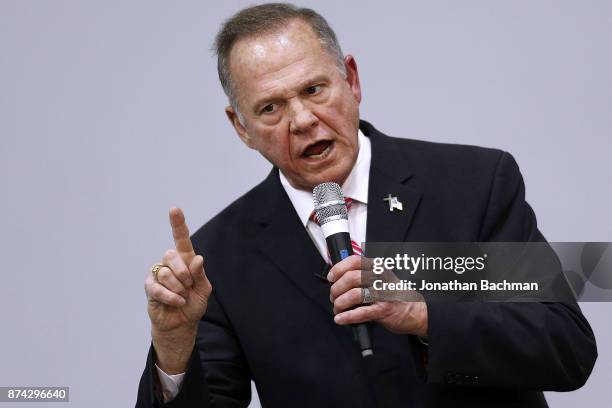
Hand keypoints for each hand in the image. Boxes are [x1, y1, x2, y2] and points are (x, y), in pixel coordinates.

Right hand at [144, 208, 211, 372]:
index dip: (178, 224)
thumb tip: (198, 259)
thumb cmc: (193, 303)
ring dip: (178, 288)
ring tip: (182, 296)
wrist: (182, 323)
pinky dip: (171, 297)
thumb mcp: (204, 289)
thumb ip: (200, 274)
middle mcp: (170, 264)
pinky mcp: (150, 287)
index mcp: (186, 260)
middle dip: (184, 273)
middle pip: (172, 255)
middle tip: (189, 286)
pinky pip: (157, 287)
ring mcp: (158, 274)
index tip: (174, 210)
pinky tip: (177, 302)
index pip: (181, 239)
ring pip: (166, 273)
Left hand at [328, 255, 427, 337]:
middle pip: (351, 278)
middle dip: (336, 289)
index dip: (338, 269)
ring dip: (340, 303)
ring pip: (353, 295)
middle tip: (334, 296)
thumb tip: (339, 277)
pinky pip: (360, 313)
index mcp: (378, 267)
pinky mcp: (383, 310)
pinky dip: (346, 317)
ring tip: (338, 308)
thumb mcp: (381, 277)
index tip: (331, 277)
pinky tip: (340, 318)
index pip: (354, 261)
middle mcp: (380, 278)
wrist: (415, 311)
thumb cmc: (395, 294)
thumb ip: (364, 274)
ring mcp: (383, 294)